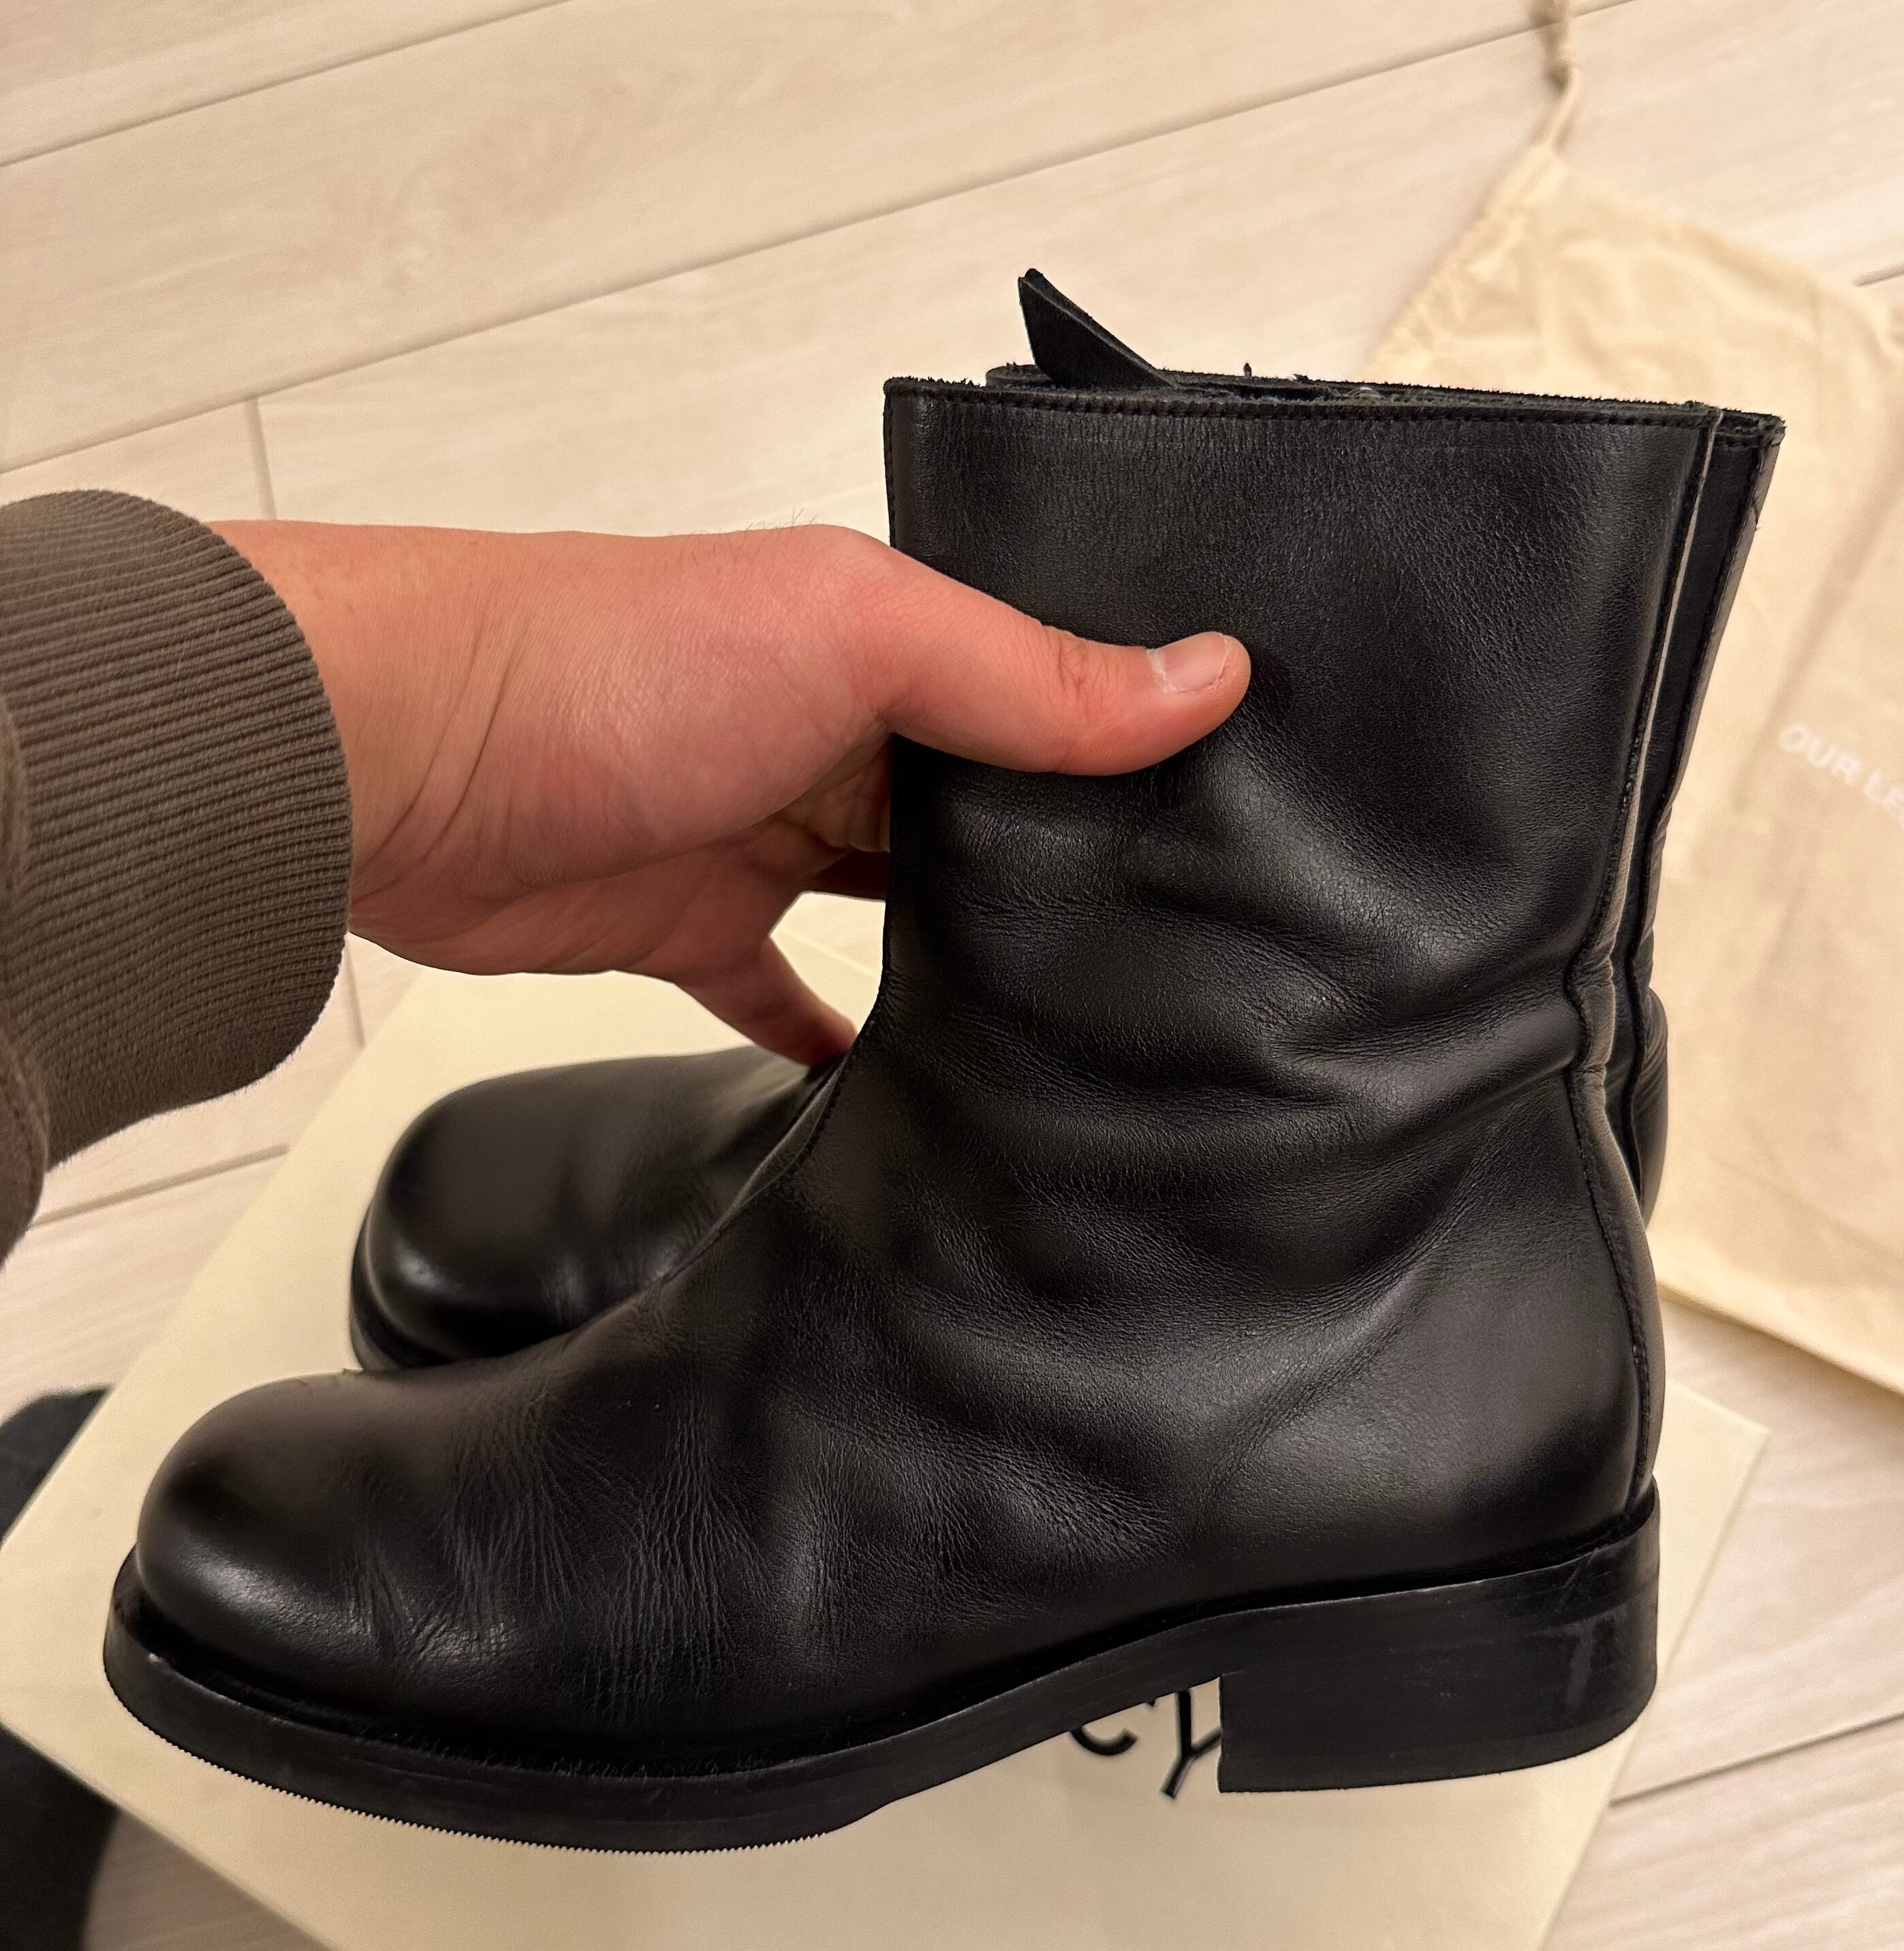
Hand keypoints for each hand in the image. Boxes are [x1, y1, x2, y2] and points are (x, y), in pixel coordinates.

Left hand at [215, 522, 1246, 1063]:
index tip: (1239, 813)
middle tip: (1188, 942)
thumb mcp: (850, 639)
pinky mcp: (690, 928)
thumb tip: (1209, 678)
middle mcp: (829, 731)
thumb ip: (1023, 672)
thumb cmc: (601, 658)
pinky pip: (783, 994)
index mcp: (879, 642)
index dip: (1126, 742)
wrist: (389, 756)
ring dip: (968, 950)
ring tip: (1088, 1020)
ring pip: (897, 903)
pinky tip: (907, 1082)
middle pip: (978, 807)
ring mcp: (761, 833)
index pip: (1037, 687)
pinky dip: (834, 1036)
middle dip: (1063, 861)